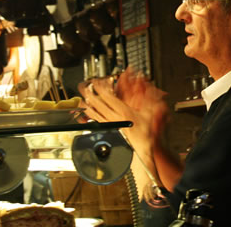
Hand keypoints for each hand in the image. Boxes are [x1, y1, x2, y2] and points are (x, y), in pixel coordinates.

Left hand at [78, 68, 168, 192]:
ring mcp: (110, 125)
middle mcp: (114, 118)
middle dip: (91, 94)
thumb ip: (149, 101)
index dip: (101, 89)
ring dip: (87, 105)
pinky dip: (89, 115)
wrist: (142, 150)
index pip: (109, 98)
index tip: (96, 82)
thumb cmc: (145, 135)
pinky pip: (96, 121)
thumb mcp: (150, 115)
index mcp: (124, 112)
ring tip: (80, 98)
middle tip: (85, 87)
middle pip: (99, 104)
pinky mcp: (108, 131)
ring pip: (95, 113)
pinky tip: (85, 112)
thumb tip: (150, 90)